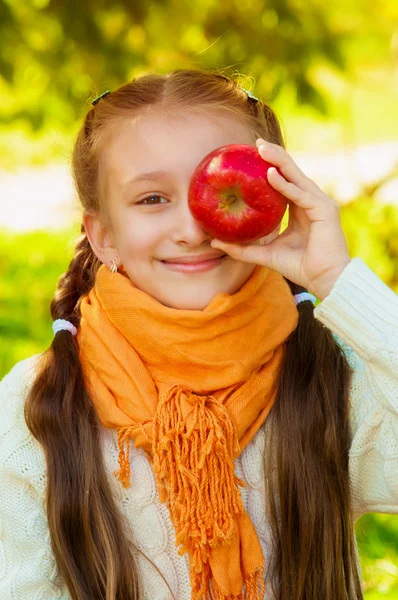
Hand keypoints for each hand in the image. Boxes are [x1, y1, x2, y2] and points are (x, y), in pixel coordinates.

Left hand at [210, 138, 350, 300]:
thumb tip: (214, 242)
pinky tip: (270, 174)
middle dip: (274, 155)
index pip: (285, 181)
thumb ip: (241, 248)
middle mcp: (311, 201)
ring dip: (279, 161)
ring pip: (297, 176)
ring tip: (262, 149)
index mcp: (301, 208)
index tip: (253, 155)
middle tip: (256, 142)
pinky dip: (285, 185)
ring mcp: (320, 203)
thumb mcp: (264, 254)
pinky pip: (300, 194)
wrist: (324, 281)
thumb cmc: (299, 267)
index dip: (271, 166)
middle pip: (291, 172)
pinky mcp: (324, 210)